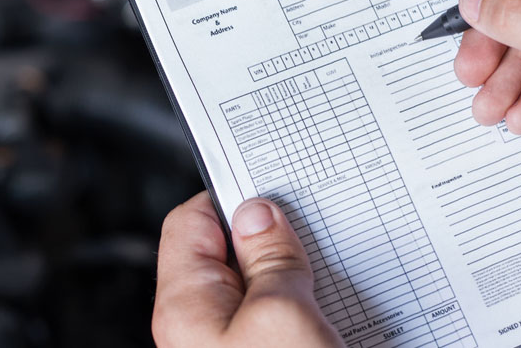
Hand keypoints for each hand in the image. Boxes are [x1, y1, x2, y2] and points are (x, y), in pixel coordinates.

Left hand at [152, 192, 341, 347]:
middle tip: (312, 237)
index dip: (231, 198)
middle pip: (228, 255)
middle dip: (271, 241)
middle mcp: (197, 326)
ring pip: (256, 289)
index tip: (273, 187)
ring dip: (293, 279)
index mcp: (186, 305)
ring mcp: (226, 344)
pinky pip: (273, 320)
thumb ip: (270, 258)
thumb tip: (259, 216)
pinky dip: (302, 310)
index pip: (192, 221)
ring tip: (331, 281)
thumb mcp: (284, 314)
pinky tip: (335, 312)